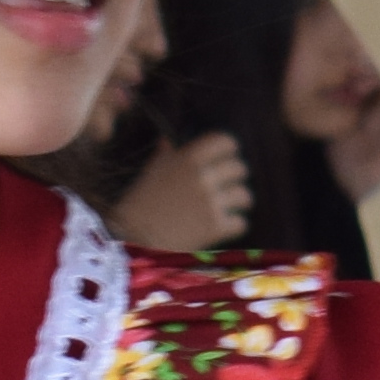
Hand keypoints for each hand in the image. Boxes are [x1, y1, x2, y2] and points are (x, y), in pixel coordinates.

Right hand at [108, 125, 254, 257]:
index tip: (226, 159)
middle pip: (240, 169)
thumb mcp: (151, 172)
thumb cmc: (139, 203)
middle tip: (227, 188)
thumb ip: (166, 156)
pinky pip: (241, 223)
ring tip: (230, 208)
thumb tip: (168, 141)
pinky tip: (225, 227)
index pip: (225, 142)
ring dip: (239, 203)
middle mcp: (203, 177)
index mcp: (188, 158)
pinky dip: (235, 225)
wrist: (134, 238)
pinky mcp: (215, 227)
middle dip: (235, 179)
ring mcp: (211, 202)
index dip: (230, 151)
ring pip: (245, 196)